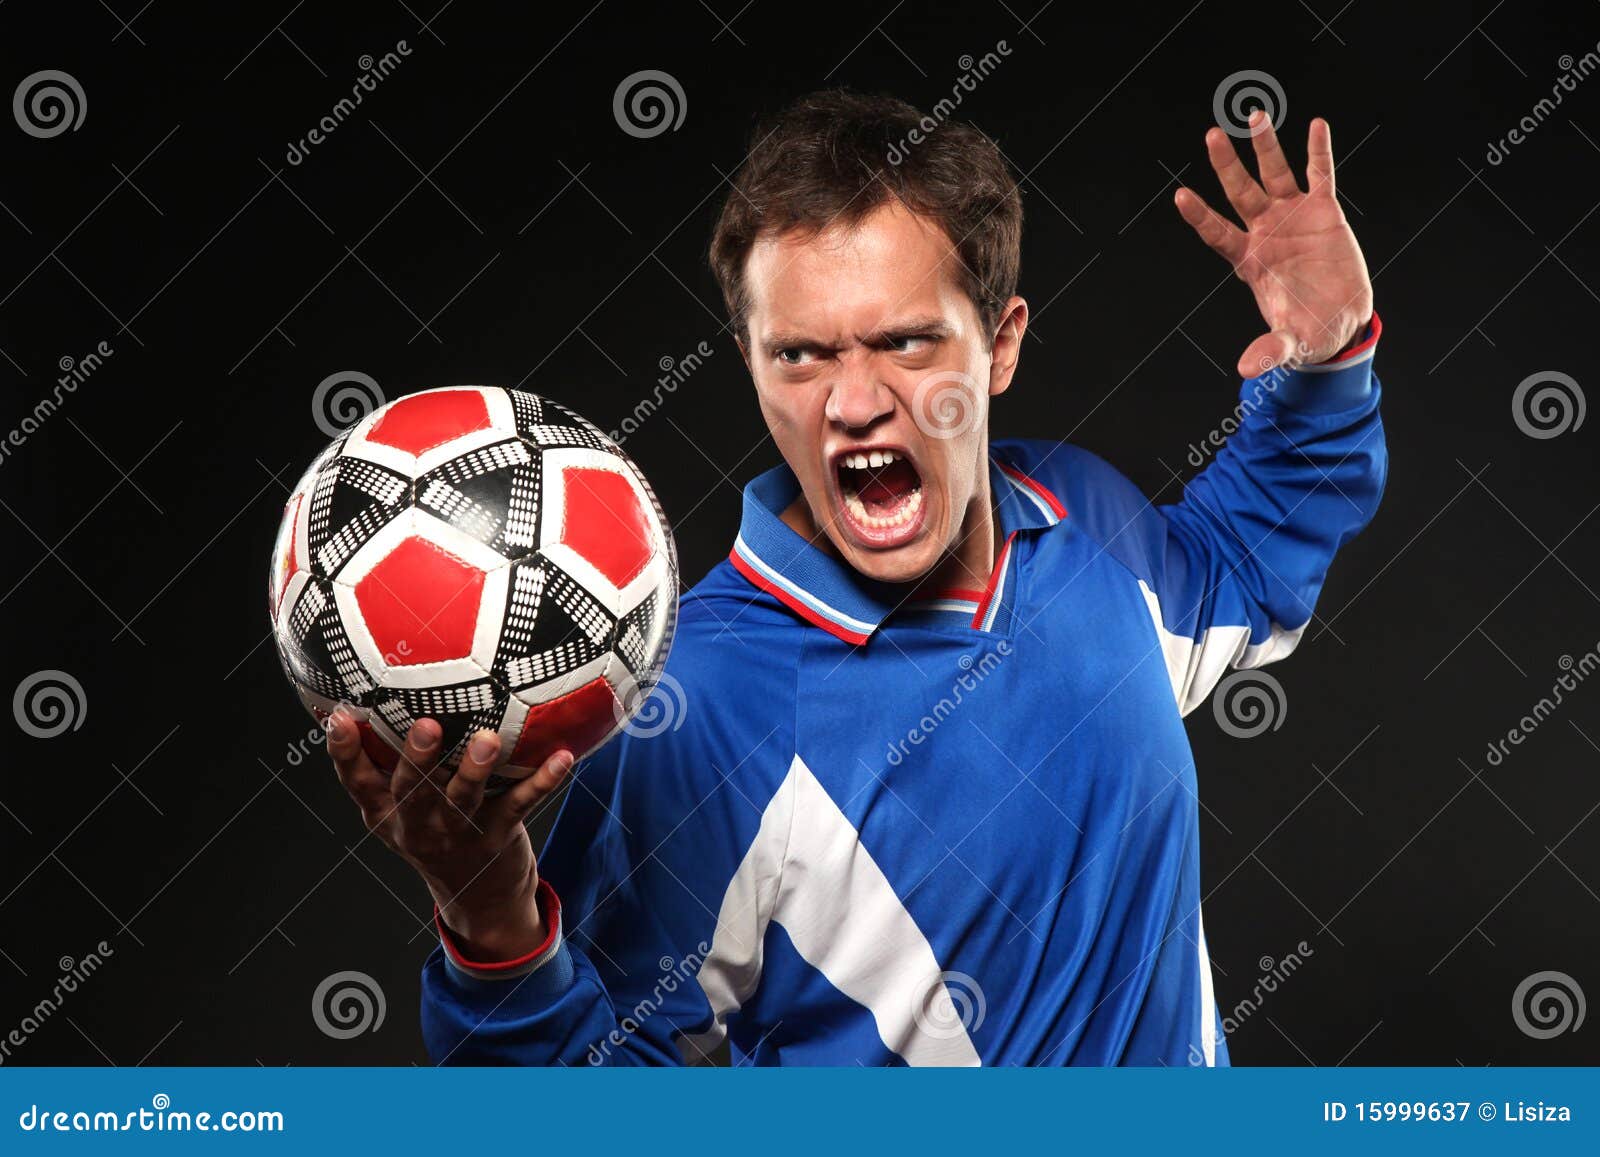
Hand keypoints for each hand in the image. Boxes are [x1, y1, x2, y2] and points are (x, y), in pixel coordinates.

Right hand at [327, 711, 574, 960]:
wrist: (478, 896)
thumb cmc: (434, 828)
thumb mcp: (400, 806)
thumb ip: (387, 761)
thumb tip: (375, 688)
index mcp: (386, 813)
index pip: (357, 782)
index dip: (344, 753)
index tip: (340, 718)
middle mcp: (418, 825)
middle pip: (412, 792)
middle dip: (416, 760)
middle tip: (425, 726)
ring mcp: (459, 832)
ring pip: (464, 799)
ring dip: (476, 769)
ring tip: (488, 740)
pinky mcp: (498, 835)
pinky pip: (522, 803)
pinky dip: (544, 780)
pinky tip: (562, 757)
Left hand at [1174, 112, 1372, 375]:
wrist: (1340, 321)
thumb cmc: (1306, 331)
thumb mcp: (1289, 343)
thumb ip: (1268, 350)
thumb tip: (1247, 369)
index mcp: (1249, 260)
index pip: (1217, 233)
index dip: (1200, 216)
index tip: (1180, 196)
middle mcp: (1265, 232)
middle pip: (1240, 192)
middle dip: (1226, 164)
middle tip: (1211, 134)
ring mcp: (1293, 218)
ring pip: (1275, 173)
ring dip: (1266, 145)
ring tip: (1254, 114)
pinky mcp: (1324, 211)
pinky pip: (1320, 174)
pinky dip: (1318, 151)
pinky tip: (1316, 124)